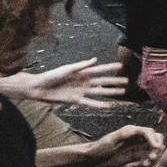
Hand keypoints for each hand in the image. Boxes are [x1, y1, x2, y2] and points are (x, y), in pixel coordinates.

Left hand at [13, 58, 127, 107]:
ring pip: (99, 92)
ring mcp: (81, 91)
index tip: (120, 66)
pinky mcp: (76, 101)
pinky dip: (99, 105)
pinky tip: (108, 106)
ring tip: (122, 93)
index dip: (110, 67)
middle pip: (102, 81)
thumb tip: (95, 60)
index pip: (99, 69)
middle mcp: (83, 82)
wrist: (39, 88)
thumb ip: (81, 65)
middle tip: (127, 82)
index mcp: (82, 72)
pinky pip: (90, 103)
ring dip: (110, 92)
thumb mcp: (67, 69)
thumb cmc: (51, 76)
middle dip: (114, 81)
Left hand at [84, 125, 162, 166]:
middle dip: (156, 149)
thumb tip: (135, 129)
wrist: (92, 159)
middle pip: (155, 140)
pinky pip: (144, 160)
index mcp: (131, 131)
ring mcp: (135, 148)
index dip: (154, 139)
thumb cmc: (99, 148)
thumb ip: (123, 135)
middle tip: (151, 158)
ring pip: (151, 151)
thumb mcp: (111, 140)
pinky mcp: (133, 157)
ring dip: (150, 158)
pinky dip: (141, 164)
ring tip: (142, 165)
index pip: (148, 132)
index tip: (157, 148)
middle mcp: (136, 138)